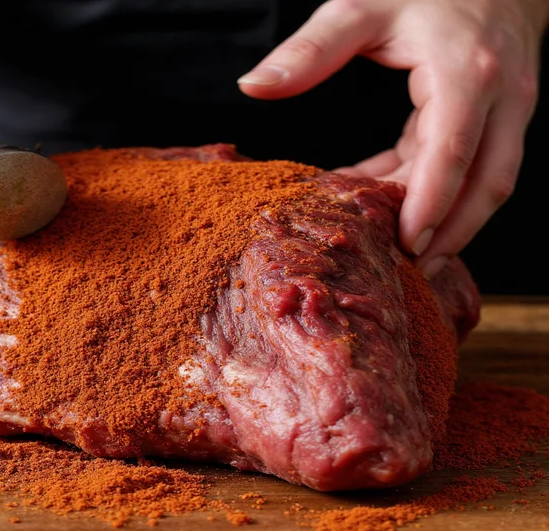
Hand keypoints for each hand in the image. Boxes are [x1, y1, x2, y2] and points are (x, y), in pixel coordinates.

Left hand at [238, 0, 547, 277]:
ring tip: (404, 258)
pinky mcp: (497, 118)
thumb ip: (311, 50)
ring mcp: (509, 110)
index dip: (430, 204)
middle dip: (449, 235)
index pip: (453, 152)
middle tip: (407, 273)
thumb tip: (252, 86)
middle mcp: (502, 97)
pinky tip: (390, 204)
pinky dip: (434, 192)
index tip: (406, 245)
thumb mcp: (363, 7)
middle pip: (486, 184)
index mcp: (467, 72)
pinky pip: (470, 167)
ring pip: (490, 184)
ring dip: (450, 225)